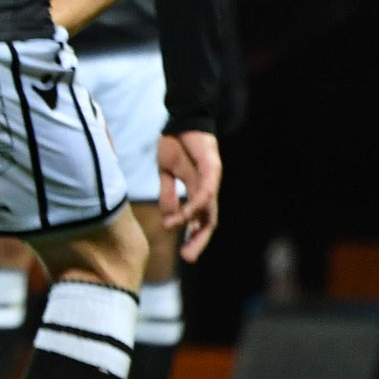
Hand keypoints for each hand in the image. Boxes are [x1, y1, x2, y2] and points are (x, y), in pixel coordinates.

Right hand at [158, 130, 221, 262]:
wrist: (182, 120)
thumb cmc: (175, 144)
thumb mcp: (166, 172)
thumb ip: (167, 193)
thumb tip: (168, 217)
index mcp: (198, 192)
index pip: (200, 220)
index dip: (192, 236)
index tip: (181, 252)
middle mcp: (208, 190)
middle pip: (208, 222)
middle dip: (198, 241)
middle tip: (187, 258)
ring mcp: (212, 181)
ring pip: (208, 211)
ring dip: (194, 227)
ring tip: (179, 237)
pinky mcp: (212, 170)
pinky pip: (204, 193)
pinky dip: (193, 207)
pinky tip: (183, 216)